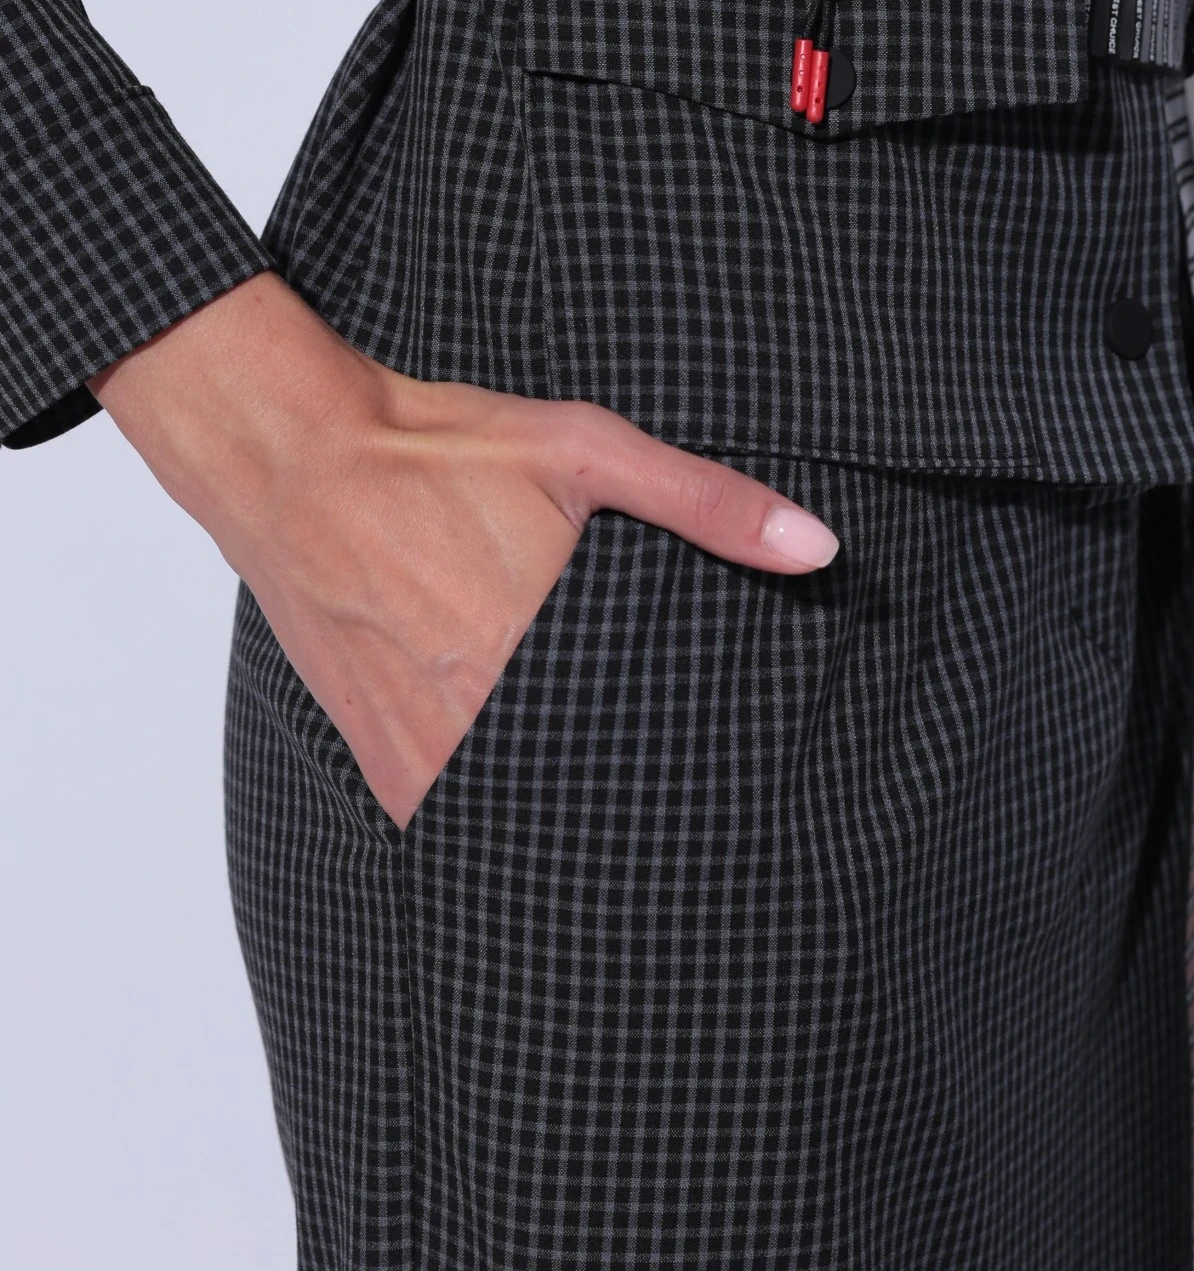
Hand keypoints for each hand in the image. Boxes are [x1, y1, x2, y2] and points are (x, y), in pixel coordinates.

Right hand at [88, 273, 839, 827]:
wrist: (297, 461)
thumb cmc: (440, 449)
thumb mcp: (586, 450)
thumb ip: (706, 502)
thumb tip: (818, 547)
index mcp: (540, 654)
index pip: (649, 757)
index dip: (694, 775)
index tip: (728, 787)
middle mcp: (478, 720)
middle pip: (588, 797)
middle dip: (636, 796)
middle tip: (686, 809)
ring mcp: (422, 753)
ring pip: (519, 819)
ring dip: (563, 809)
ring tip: (613, 807)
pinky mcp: (379, 762)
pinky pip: (451, 821)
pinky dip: (492, 810)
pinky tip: (527, 786)